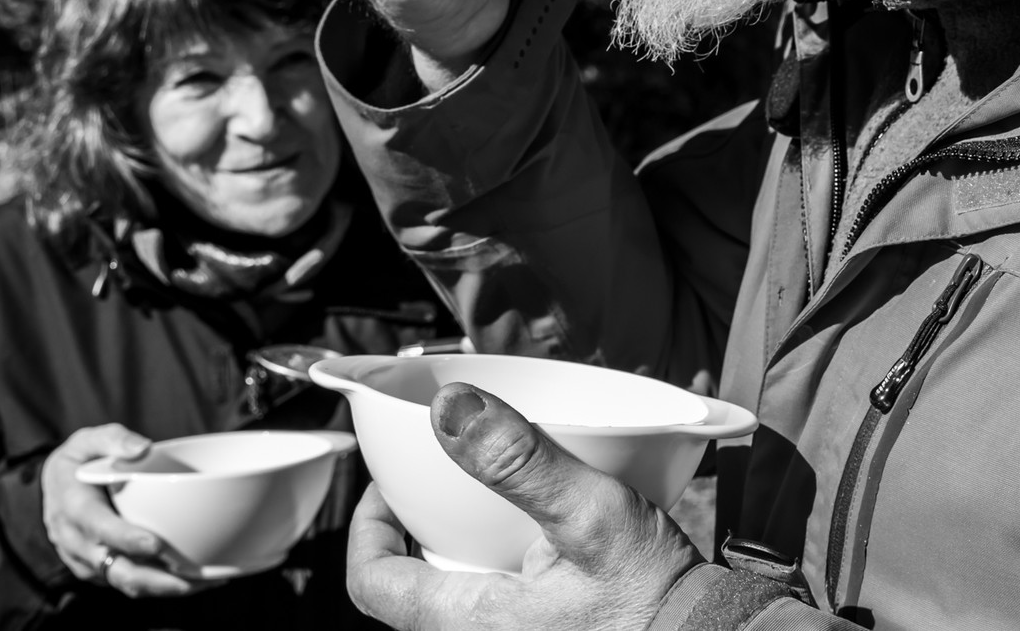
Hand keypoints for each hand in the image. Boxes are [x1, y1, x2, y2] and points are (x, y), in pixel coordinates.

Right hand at [41, 424, 212, 596]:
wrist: (55, 489)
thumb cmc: (77, 462)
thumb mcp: (87, 440)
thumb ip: (113, 440)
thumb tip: (142, 449)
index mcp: (72, 507)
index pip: (98, 528)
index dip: (126, 539)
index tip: (156, 544)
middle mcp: (75, 541)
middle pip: (113, 569)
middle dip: (151, 579)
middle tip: (188, 580)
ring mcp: (87, 561)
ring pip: (123, 582)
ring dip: (161, 587)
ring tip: (201, 582)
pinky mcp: (99, 570)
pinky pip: (127, 583)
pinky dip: (157, 585)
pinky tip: (191, 580)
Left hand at [346, 384, 704, 629]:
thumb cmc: (654, 597)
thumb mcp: (590, 514)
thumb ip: (517, 459)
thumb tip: (450, 410)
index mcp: (468, 622)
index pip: (370, 583)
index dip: (366, 525)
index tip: (387, 484)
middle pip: (409, 585)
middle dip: (416, 527)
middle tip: (442, 477)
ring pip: (451, 593)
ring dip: (457, 543)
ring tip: (487, 494)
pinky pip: (493, 604)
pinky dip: (496, 562)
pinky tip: (533, 532)